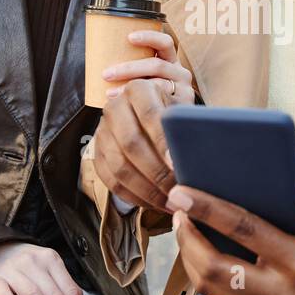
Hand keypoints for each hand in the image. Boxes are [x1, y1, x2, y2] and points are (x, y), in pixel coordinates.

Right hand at [92, 77, 177, 212]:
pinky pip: (111, 181)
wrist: (145, 117)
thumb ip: (187, 125)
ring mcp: (102, 131)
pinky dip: (135, 197)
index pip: (150, 114)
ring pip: (120, 166)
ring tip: (171, 203)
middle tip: (179, 192)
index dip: (164, 142)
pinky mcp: (96, 154)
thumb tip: (198, 154)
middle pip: (131, 143)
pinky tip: (156, 204)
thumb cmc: (173, 116)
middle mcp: (115, 107)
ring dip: (147, 190)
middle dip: (157, 172)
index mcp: (138, 89)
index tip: (179, 166)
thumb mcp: (181, 110)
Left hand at [102, 29, 194, 105]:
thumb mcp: (144, 77)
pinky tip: (128, 107)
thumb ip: (132, 69)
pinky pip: (161, 101)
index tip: (129, 38)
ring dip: (130, 87)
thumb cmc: (148, 95)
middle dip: (129, 68)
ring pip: (158, 84)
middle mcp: (179, 72)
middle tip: (106, 74)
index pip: (164, 43)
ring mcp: (183, 89)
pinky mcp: (181, 105)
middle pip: (157, 65)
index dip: (149, 37)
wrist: (165, 123)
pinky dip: (142, 103)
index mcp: (170, 60)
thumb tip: (103, 65)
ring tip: (110, 93)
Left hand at [166, 177, 294, 294]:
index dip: (207, 210)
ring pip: (209, 288)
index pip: (244, 230)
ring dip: (189, 256)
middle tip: (176, 209)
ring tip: (184, 225)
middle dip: (187, 237)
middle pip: (213, 268)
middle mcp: (281, 292)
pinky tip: (201, 246)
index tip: (181, 192)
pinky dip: (206, 271)